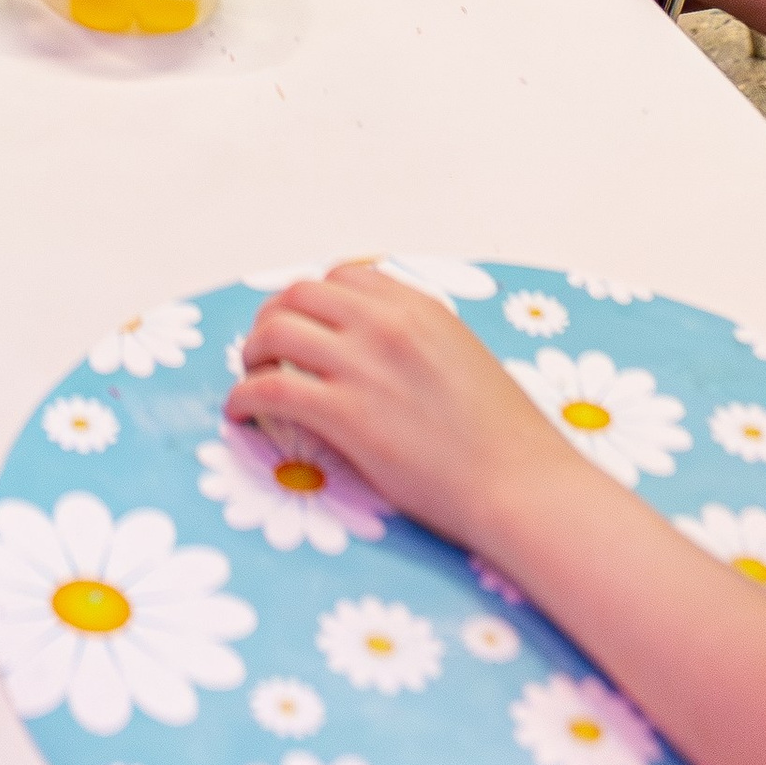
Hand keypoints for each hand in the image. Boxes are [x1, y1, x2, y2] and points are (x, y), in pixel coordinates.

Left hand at [228, 265, 573, 549]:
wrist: (524, 488)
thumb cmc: (508, 440)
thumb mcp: (465, 358)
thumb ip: (420, 338)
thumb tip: (379, 342)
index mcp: (418, 307)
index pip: (344, 276)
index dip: (316, 297)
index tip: (306, 321)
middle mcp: (385, 324)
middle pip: (298, 294)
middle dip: (274, 315)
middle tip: (266, 346)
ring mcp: (362, 366)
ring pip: (276, 331)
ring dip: (253, 351)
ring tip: (251, 373)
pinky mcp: (345, 414)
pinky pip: (271, 388)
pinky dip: (244, 396)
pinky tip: (241, 412)